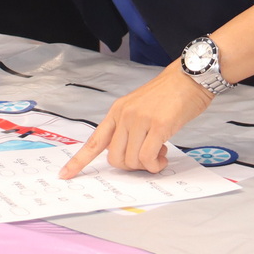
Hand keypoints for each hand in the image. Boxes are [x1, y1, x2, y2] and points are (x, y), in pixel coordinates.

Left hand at [59, 64, 213, 176]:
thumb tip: (129, 154)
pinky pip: (148, 158)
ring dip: (146, 166)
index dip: (79, 160)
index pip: (94, 141)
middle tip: (147, 159)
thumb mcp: (139, 108)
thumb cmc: (168, 96)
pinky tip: (164, 157)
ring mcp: (139, 120)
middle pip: (115, 158)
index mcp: (116, 112)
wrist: (188, 78)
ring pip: (132, 160)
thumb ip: (129, 128)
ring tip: (160, 153)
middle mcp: (124, 116)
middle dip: (131, 166)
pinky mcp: (158, 125)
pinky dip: (155, 165)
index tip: (65, 175)